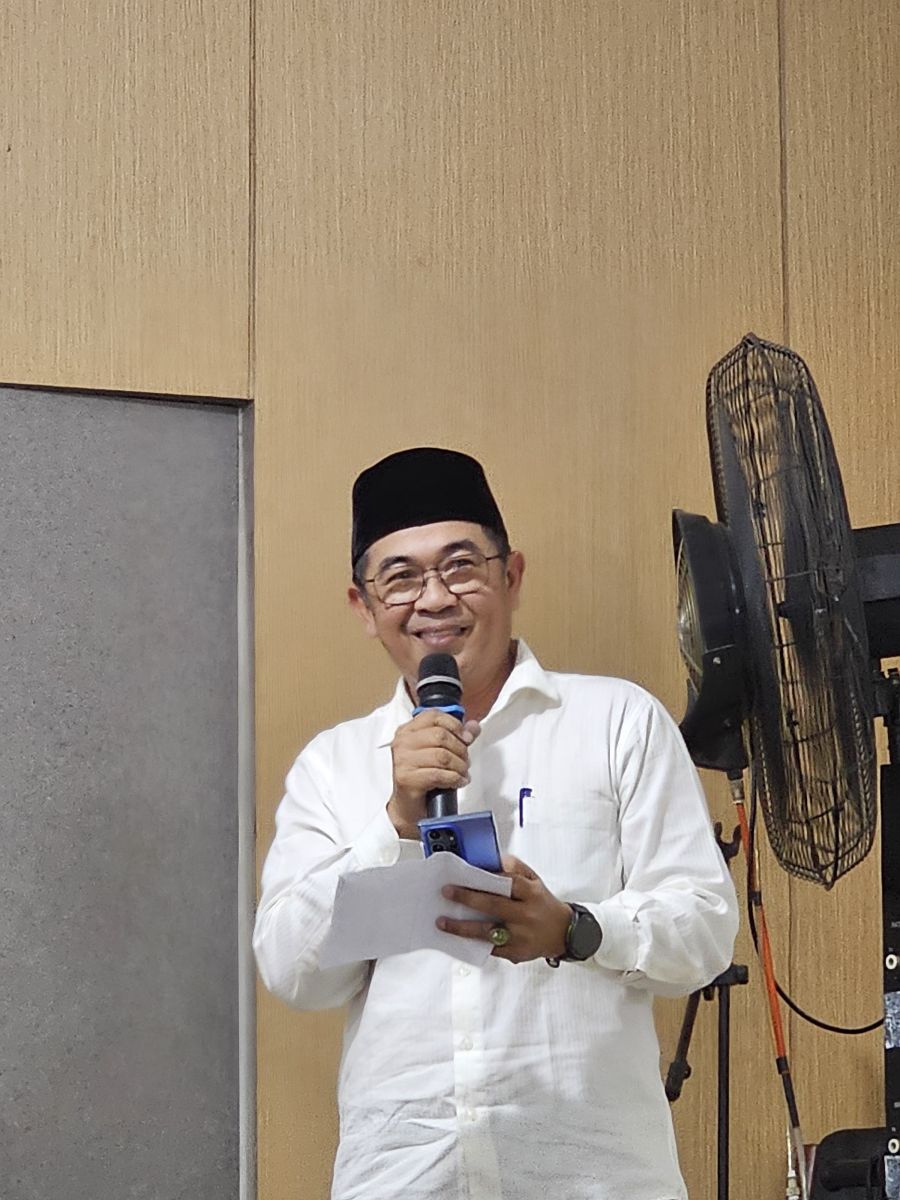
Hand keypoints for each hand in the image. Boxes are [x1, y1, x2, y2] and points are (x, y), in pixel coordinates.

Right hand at [387, 710, 480, 837]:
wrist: (407, 807)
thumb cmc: (422, 778)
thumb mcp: (439, 752)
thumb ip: (456, 737)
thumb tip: (474, 727)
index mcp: (407, 731)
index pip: (434, 716)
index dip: (455, 725)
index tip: (466, 737)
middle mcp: (402, 743)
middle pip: (440, 736)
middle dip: (460, 750)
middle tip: (465, 761)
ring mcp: (402, 760)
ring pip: (442, 755)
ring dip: (459, 766)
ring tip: (462, 773)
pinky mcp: (406, 778)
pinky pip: (438, 774)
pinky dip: (453, 778)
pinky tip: (457, 781)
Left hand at [436, 855, 571, 963]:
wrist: (564, 933)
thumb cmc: (544, 904)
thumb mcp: (535, 880)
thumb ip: (514, 868)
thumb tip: (492, 859)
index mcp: (532, 894)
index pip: (509, 883)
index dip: (488, 877)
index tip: (467, 873)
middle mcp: (526, 915)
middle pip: (494, 905)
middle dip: (468, 898)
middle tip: (447, 892)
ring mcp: (520, 936)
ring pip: (487, 931)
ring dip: (462, 927)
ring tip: (443, 921)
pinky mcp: (515, 952)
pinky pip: (490, 948)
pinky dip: (472, 942)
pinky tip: (457, 937)